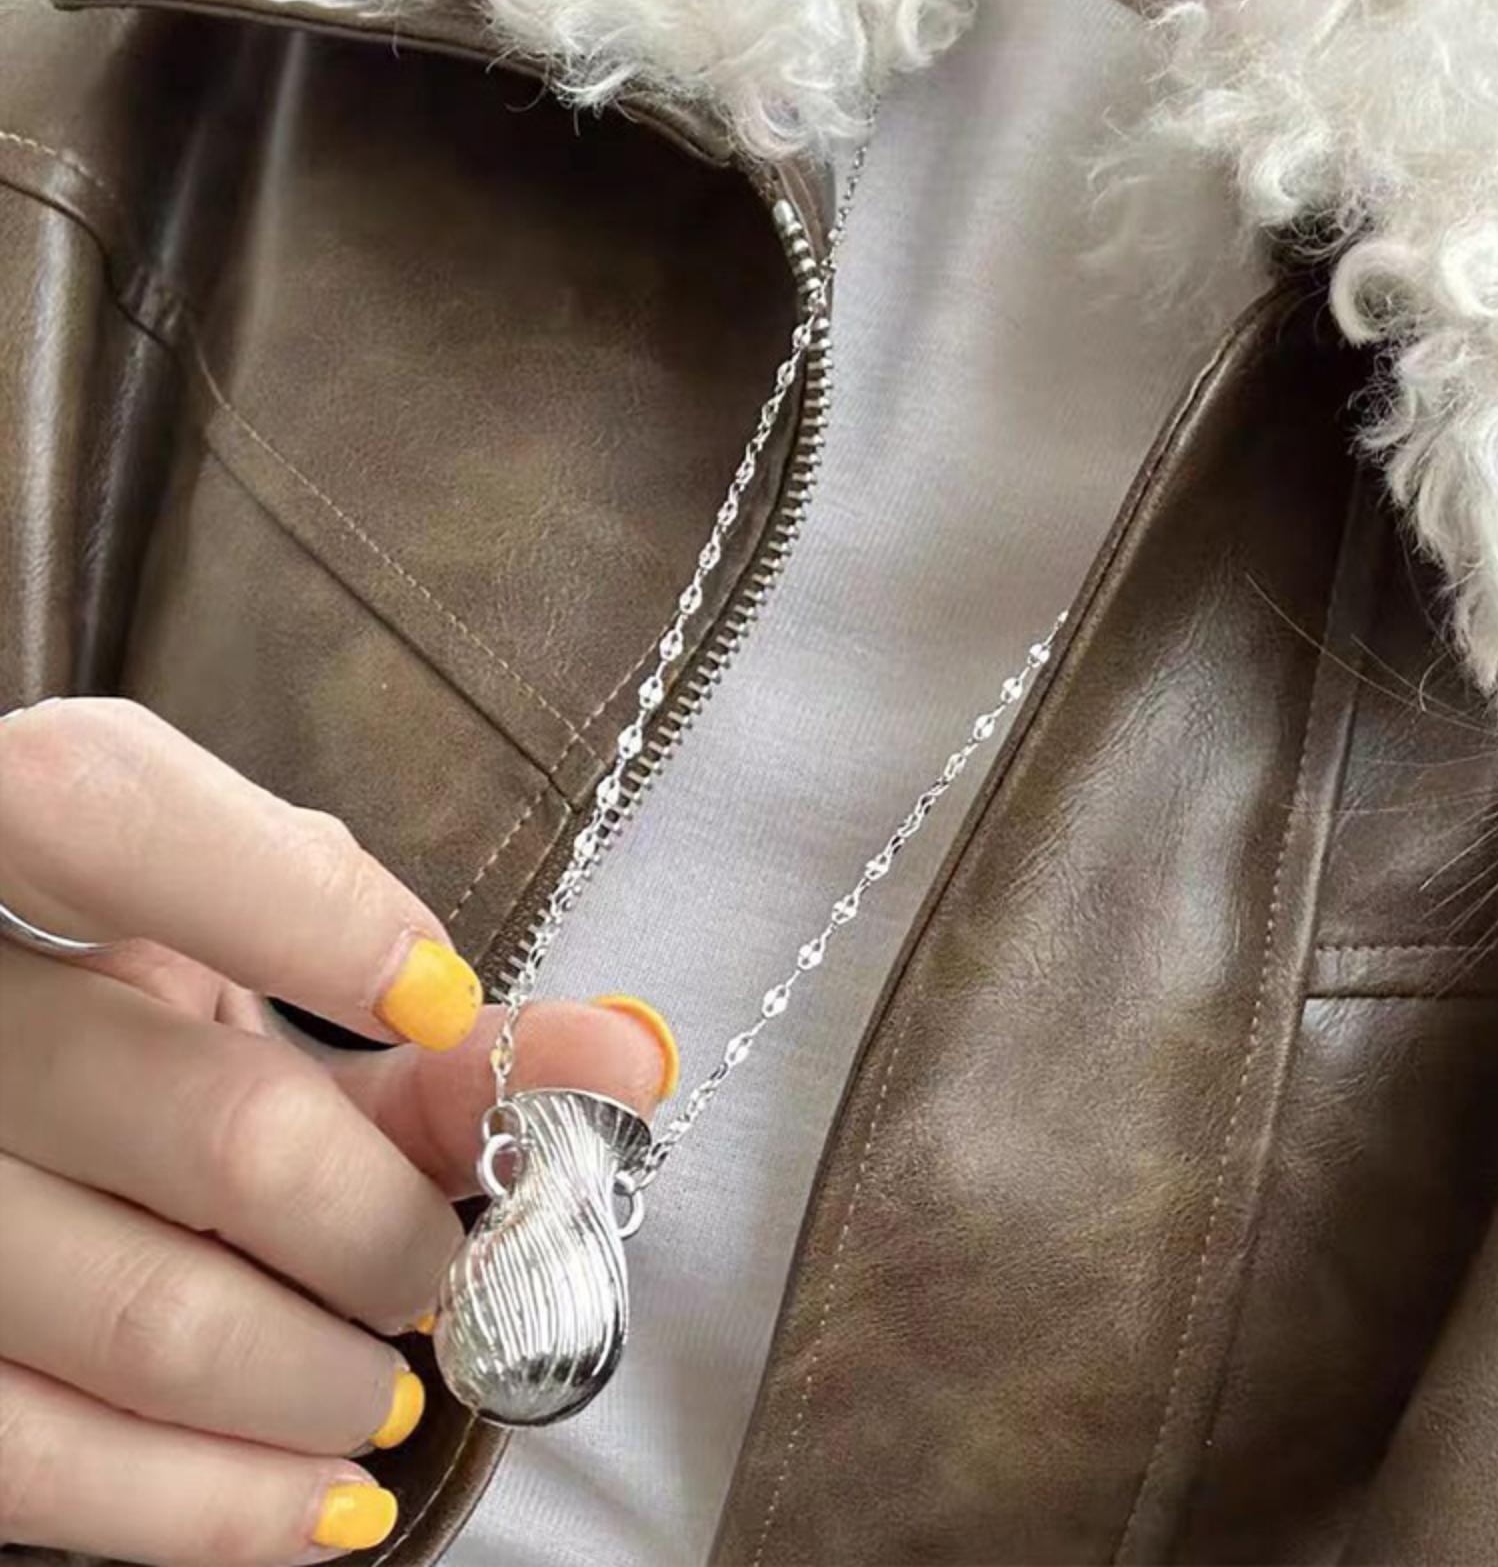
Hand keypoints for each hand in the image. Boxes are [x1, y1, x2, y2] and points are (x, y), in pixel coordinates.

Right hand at [0, 699, 673, 1565]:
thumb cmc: (147, 1041)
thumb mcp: (246, 992)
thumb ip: (411, 1013)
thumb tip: (626, 1055)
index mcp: (11, 851)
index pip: (108, 810)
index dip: (298, 908)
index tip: (441, 998)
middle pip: (225, 1126)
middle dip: (389, 1228)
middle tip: (441, 1271)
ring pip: (155, 1317)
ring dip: (331, 1378)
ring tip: (389, 1386)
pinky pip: (43, 1465)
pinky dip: (220, 1505)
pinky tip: (325, 1502)